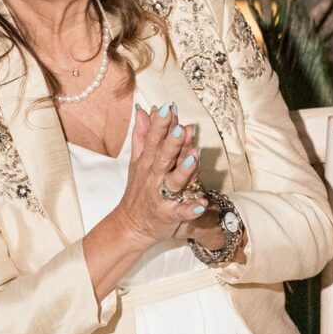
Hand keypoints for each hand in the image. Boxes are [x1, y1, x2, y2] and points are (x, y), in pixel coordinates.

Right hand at [114, 103, 202, 244]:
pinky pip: (181, 212)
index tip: (167, 108)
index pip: (153, 140)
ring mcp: (162, 197)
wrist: (131, 226)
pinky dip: (190, 209)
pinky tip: (201, 204)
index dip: (160, 124)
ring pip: (174, 182)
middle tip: (181, 128)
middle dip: (172, 143)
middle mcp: (154, 178)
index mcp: (147, 163)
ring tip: (194, 158)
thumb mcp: (136, 161)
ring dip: (184, 170)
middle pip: (163, 158)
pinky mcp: (169, 215)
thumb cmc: (138, 191)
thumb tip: (143, 110)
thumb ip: (141, 136)